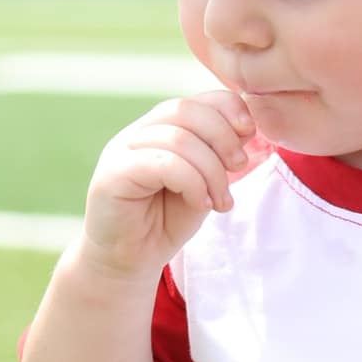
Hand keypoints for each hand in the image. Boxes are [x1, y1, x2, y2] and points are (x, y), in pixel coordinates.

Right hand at [78, 90, 259, 279]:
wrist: (130, 262)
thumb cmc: (166, 221)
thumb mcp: (203, 183)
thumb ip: (218, 154)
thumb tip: (245, 127)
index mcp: (159, 128)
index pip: (196, 100)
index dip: (228, 108)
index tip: (250, 132)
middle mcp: (137, 132)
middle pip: (186, 110)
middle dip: (223, 136)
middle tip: (240, 166)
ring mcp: (121, 151)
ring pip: (178, 139)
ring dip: (211, 170)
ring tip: (221, 200)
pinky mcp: (112, 175)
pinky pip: (163, 164)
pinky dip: (192, 182)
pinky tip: (200, 202)